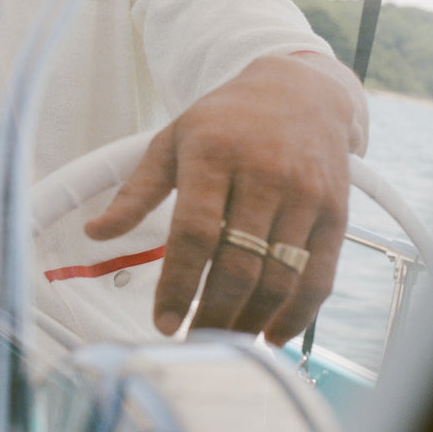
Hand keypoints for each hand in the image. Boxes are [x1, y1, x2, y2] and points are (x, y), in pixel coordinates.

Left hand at [84, 53, 365, 345]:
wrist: (300, 90)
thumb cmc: (224, 120)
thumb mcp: (170, 142)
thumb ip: (135, 192)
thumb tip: (95, 232)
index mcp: (213, 155)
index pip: (194, 232)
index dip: (178, 283)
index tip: (163, 321)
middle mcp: (264, 174)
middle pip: (238, 263)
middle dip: (213, 312)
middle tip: (194, 340)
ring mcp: (305, 194)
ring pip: (279, 277)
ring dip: (252, 321)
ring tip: (226, 341)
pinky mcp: (336, 212)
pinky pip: (319, 275)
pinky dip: (298, 315)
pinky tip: (273, 333)